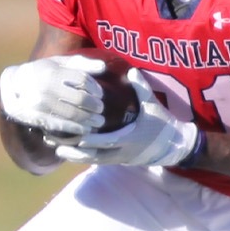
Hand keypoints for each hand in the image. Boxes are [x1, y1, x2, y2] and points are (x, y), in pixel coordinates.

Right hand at [0, 54, 110, 136]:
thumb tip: (103, 67)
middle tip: (101, 109)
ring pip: (72, 114)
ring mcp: (40, 104)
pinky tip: (84, 129)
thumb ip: (80, 63)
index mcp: (52, 71)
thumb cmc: (40, 72)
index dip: (94, 88)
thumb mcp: (58, 63)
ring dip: (89, 120)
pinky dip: (75, 129)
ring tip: (98, 122)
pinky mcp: (36, 117)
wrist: (12, 85)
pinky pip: (61, 125)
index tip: (99, 94)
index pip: (82, 80)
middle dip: (94, 106)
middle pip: (80, 99)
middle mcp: (46, 88)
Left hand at [52, 69, 201, 166]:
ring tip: (57, 151)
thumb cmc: (163, 125)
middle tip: (55, 144)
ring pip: (93, 160)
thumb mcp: (153, 106)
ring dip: (75, 156)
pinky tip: (69, 153)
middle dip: (74, 151)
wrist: (174, 146)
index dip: (92, 141)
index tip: (76, 136)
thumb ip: (141, 88)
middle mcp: (121, 151)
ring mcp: (119, 158)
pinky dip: (83, 157)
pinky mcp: (118, 160)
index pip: (107, 141)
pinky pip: (98, 160)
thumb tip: (132, 70)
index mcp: (129, 138)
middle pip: (94, 155)